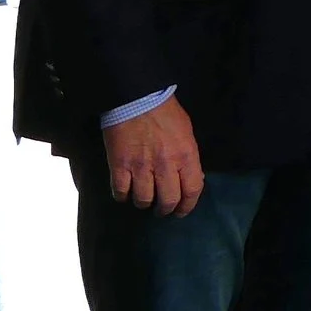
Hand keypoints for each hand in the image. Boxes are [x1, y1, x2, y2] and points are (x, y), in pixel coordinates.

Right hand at [104, 100, 204, 215]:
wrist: (136, 98)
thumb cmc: (166, 113)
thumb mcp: (187, 134)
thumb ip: (188, 158)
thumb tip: (190, 178)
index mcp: (186, 156)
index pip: (192, 191)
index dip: (187, 206)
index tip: (181, 211)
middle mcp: (165, 166)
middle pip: (168, 200)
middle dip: (165, 210)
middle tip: (162, 210)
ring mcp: (141, 167)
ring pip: (143, 200)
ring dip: (144, 203)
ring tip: (143, 200)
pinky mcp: (119, 166)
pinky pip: (120, 191)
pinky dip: (122, 196)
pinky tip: (125, 193)